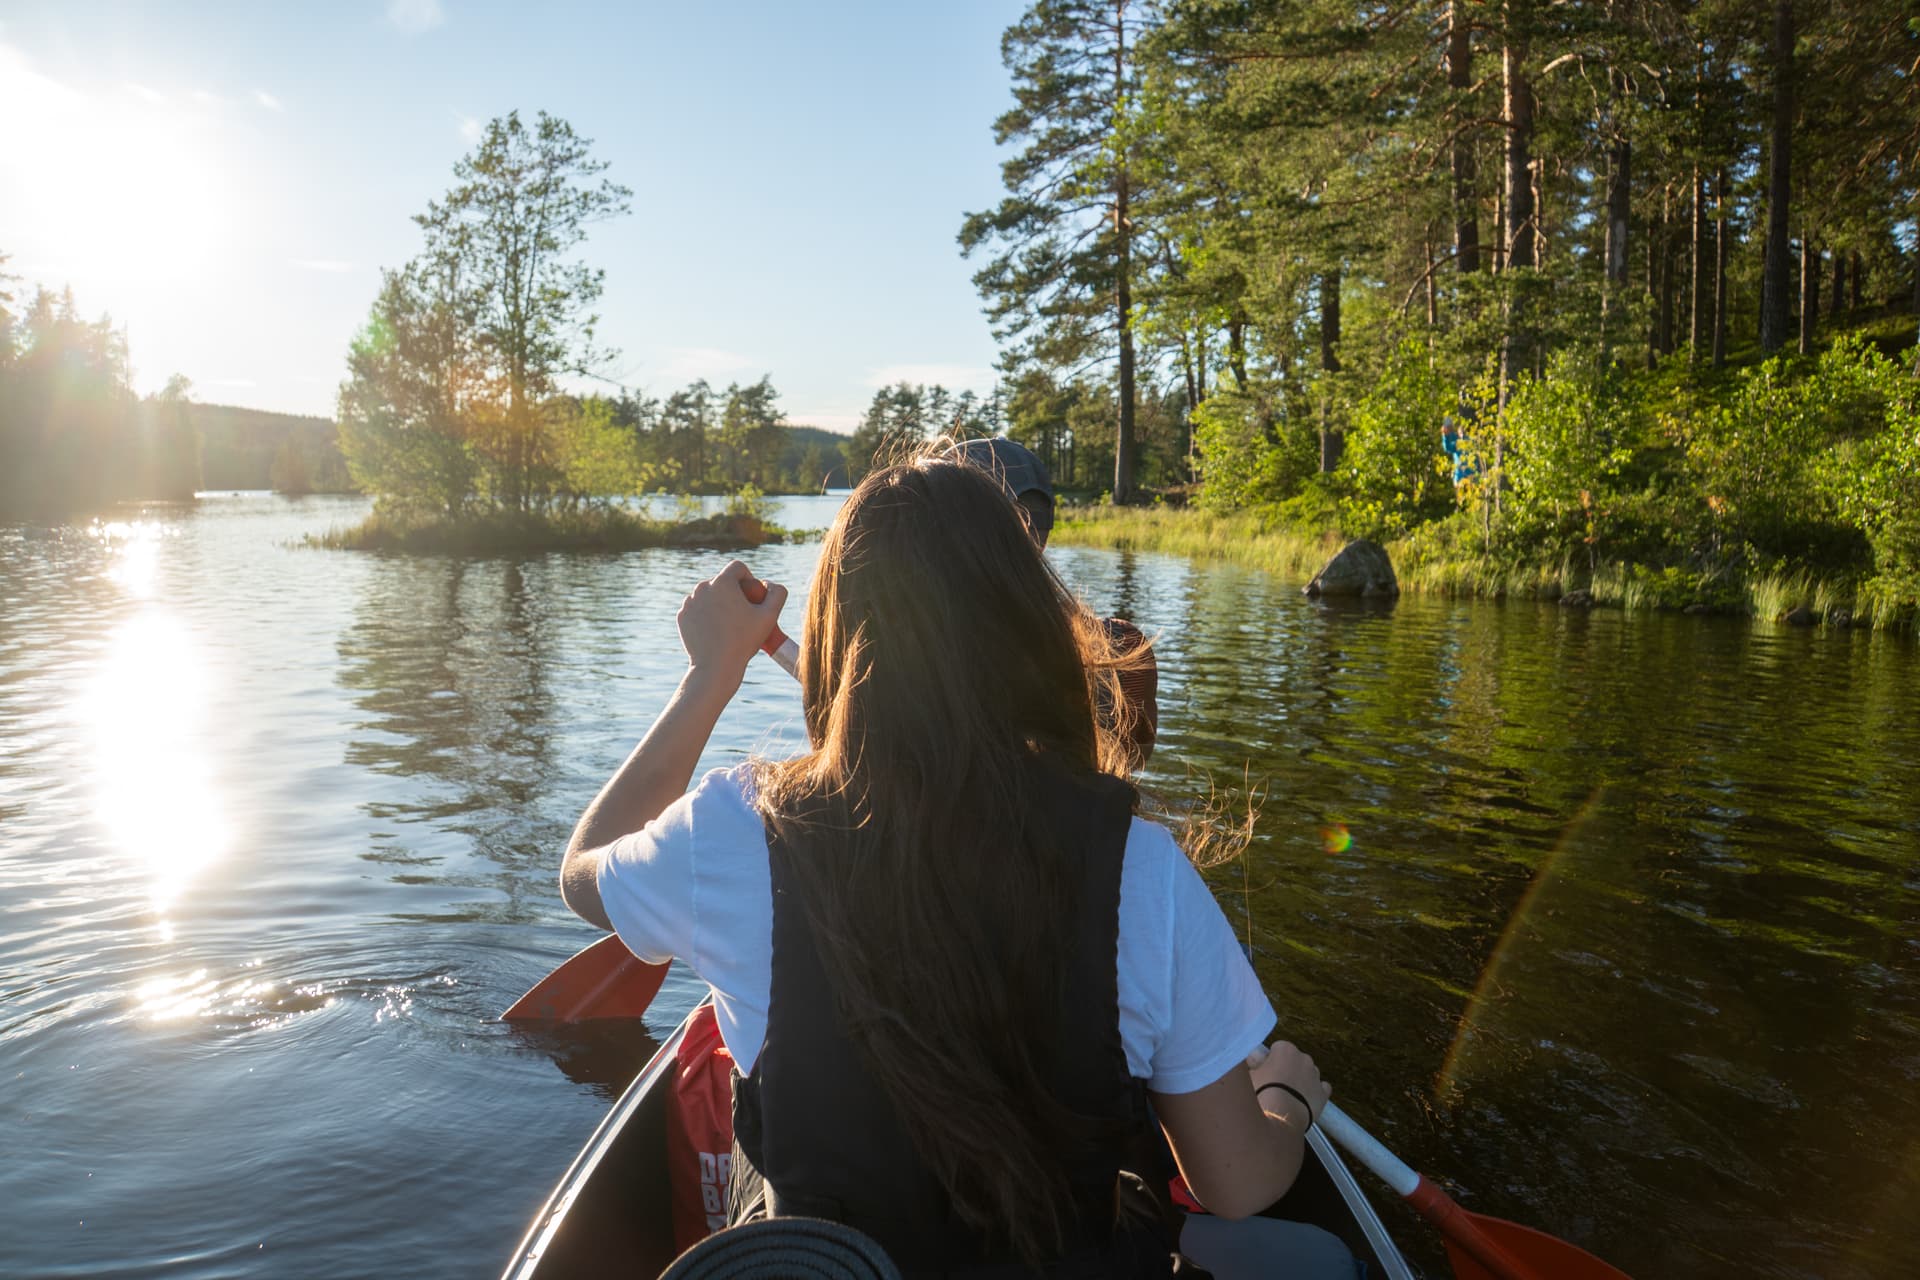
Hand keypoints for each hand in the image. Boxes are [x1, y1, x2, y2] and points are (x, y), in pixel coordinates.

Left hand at [677, 561, 786, 682]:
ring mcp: (689, 602)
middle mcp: (702, 587)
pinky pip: (697, 609)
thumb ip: (778, 593)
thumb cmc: (744, 641)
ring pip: (708, 594)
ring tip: (729, 624)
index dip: (748, 578)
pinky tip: (715, 631)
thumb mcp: (770, 617)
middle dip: (733, 592)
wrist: (715, 666)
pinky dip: (706, 615)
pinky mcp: (682, 616)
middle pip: (722, 581)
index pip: (737, 567)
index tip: (752, 596)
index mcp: (722, 582)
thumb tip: (769, 583)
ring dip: (719, 603)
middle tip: (742, 614)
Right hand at [1249, 1040, 1330, 1132]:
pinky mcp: (1323, 1093)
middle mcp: (1303, 1058)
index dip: (1270, 1060)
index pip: (1277, 1048)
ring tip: (1287, 1096)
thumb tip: (1254, 1057)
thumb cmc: (1261, 1092)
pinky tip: (1304, 1100)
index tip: (1263, 1071)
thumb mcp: (1249, 1075)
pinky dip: (1314, 1092)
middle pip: (1294, 1060)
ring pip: (1308, 1073)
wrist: (1280, 1116)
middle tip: (1273, 1085)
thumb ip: (1254, 1063)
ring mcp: (1315, 1076)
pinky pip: (1321, 1088)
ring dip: (1300, 1080)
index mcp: (1285, 1049)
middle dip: (1286, 1069)